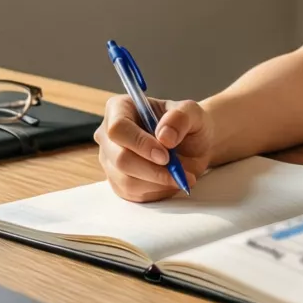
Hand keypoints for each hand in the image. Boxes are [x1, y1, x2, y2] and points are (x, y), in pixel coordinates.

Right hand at [94, 95, 212, 202]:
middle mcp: (108, 135)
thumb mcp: (192, 112)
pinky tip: (171, 182)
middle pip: (120, 158)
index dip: (140, 144)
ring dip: (158, 183)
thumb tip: (164, 137)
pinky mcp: (118, 182)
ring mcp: (110, 161)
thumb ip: (180, 118)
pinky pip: (132, 194)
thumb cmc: (188, 124)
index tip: (165, 155)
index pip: (118, 128)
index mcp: (120, 109)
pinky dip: (156, 192)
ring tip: (181, 176)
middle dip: (152, 169)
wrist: (193, 144)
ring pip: (126, 181)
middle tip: (179, 171)